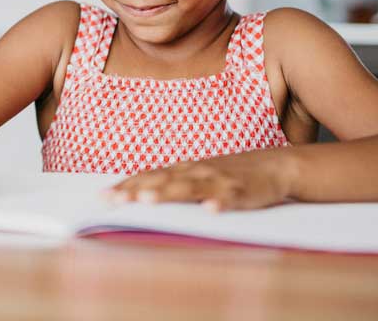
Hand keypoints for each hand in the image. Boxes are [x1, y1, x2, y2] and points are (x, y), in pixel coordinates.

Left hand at [106, 149, 295, 211]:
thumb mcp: (197, 175)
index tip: (102, 197)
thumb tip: (137, 192)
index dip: (126, 185)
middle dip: (136, 189)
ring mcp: (219, 181)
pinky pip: (230, 198)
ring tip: (147, 200)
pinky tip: (210, 211)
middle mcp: (197, 171)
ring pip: (190, 187)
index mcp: (184, 169)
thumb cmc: (229, 173)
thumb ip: (171, 183)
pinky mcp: (243, 192)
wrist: (274, 166)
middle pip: (162, 180)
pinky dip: (219, 204)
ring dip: (168, 193)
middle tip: (113, 199)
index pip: (149, 176)